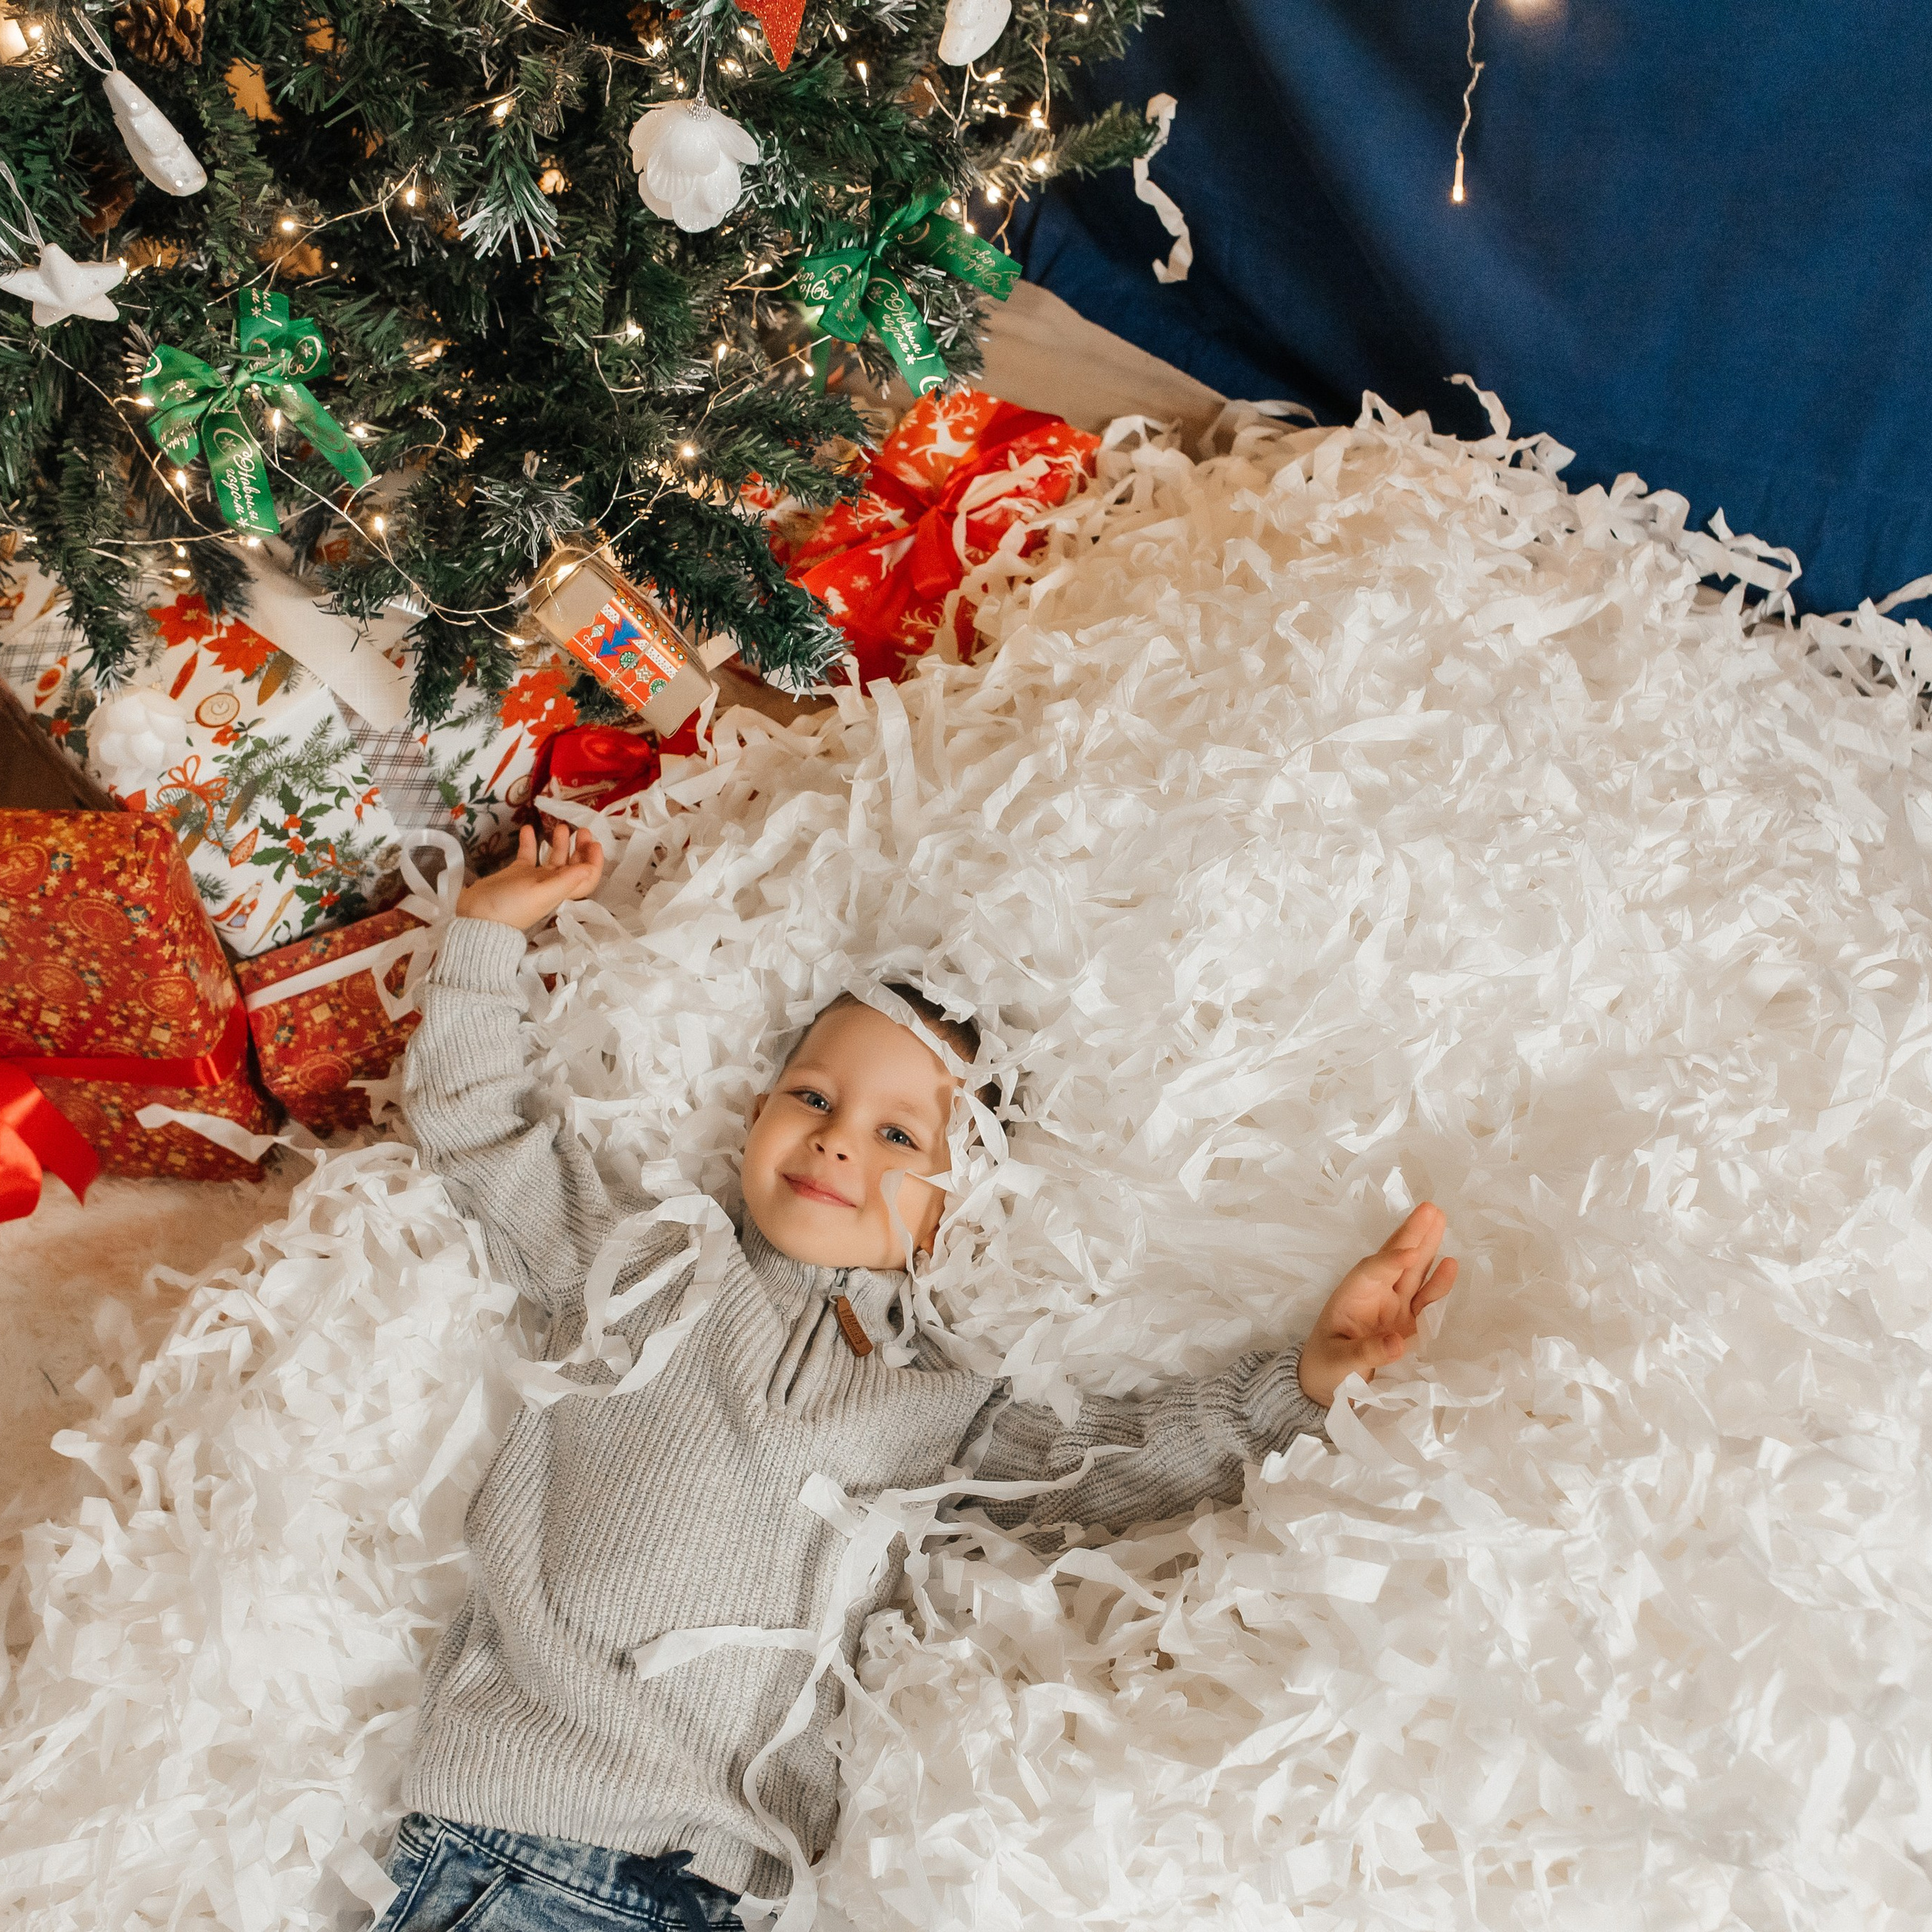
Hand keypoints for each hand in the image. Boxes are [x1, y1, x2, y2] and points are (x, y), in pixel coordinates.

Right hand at [455, 823, 603, 930]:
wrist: (475, 916)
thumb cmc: (510, 908)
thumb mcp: (540, 894)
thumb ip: (565, 881)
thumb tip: (589, 868)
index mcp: (561, 893)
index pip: (586, 879)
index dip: (594, 862)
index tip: (594, 843)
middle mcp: (551, 885)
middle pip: (573, 866)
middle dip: (580, 848)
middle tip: (581, 831)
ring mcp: (533, 878)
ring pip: (553, 858)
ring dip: (560, 843)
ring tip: (561, 827)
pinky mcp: (516, 873)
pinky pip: (528, 854)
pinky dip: (530, 841)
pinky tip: (528, 829)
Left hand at [1297, 1202, 1458, 1407]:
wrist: (1326, 1386)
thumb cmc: (1324, 1367)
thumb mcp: (1338, 1363)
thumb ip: (1367, 1353)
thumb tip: (1398, 1343)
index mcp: (1351, 1298)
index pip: (1371, 1273)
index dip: (1390, 1262)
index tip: (1408, 1252)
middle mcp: (1374, 1296)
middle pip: (1395, 1260)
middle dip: (1411, 1235)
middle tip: (1430, 1208)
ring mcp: (1393, 1307)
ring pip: (1413, 1272)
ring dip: (1426, 1246)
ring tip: (1440, 1219)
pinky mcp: (1408, 1323)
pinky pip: (1425, 1300)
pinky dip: (1437, 1283)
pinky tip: (1451, 1263)